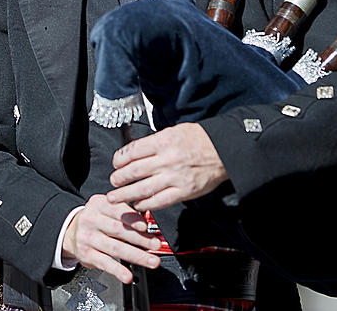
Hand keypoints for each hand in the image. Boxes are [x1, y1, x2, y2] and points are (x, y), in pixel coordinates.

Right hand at [61, 194, 161, 283]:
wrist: (72, 232)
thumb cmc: (97, 220)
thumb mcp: (107, 209)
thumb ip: (125, 213)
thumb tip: (149, 226)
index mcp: (99, 204)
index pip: (118, 210)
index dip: (133, 219)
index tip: (146, 227)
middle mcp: (91, 220)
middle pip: (118, 230)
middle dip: (140, 239)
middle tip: (155, 244)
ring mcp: (88, 238)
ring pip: (115, 248)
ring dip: (136, 256)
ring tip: (151, 260)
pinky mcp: (86, 254)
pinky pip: (105, 263)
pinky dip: (118, 270)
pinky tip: (127, 275)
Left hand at [107, 123, 227, 210]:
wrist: (223, 150)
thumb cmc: (199, 139)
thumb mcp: (174, 131)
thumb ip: (154, 142)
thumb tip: (134, 151)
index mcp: (163, 142)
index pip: (132, 152)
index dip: (119, 159)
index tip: (116, 163)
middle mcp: (166, 160)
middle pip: (134, 171)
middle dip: (119, 178)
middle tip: (113, 181)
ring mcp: (174, 177)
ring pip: (143, 188)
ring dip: (125, 194)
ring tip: (116, 196)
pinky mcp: (183, 191)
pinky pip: (159, 201)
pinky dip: (145, 204)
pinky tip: (138, 204)